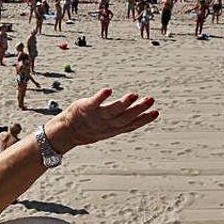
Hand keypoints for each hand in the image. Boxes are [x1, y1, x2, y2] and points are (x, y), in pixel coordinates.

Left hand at [44, 89, 158, 152]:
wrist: (67, 132)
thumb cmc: (90, 128)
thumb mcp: (109, 127)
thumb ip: (125, 120)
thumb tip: (144, 111)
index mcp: (114, 129)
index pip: (131, 125)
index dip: (144, 119)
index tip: (156, 112)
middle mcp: (106, 124)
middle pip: (124, 117)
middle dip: (138, 109)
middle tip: (150, 99)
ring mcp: (95, 117)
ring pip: (112, 111)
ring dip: (123, 104)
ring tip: (134, 95)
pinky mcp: (84, 108)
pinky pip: (93, 103)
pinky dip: (100, 97)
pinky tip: (108, 90)